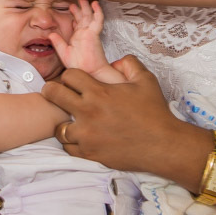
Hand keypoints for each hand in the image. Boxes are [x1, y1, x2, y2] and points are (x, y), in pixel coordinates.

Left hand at [42, 55, 193, 175]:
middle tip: (55, 94)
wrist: (163, 145)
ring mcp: (87, 135)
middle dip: (52, 91)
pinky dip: (72, 142)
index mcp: (99, 92)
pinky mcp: (89, 153)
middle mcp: (88, 112)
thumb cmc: (155, 112)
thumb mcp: (145, 80)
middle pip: (54, 95)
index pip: (68, 76)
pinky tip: (81, 137)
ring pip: (58, 126)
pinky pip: (68, 147)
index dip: (70, 76)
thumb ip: (129, 64)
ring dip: (63, 122)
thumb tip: (116, 60)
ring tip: (71, 121)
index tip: (73, 82)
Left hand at [49, 0, 106, 74]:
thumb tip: (50, 34)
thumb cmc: (78, 66)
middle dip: (80, 8)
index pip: (76, 23)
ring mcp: (90, 32)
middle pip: (83, 17)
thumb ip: (57, 42)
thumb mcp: (63, 52)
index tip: (70, 7)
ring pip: (89, 16)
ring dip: (87, 7)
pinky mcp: (94, 33)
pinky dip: (97, 12)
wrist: (88, 72)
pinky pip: (97, 20)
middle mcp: (84, 33)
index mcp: (77, 38)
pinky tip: (95, 4)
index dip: (74, 15)